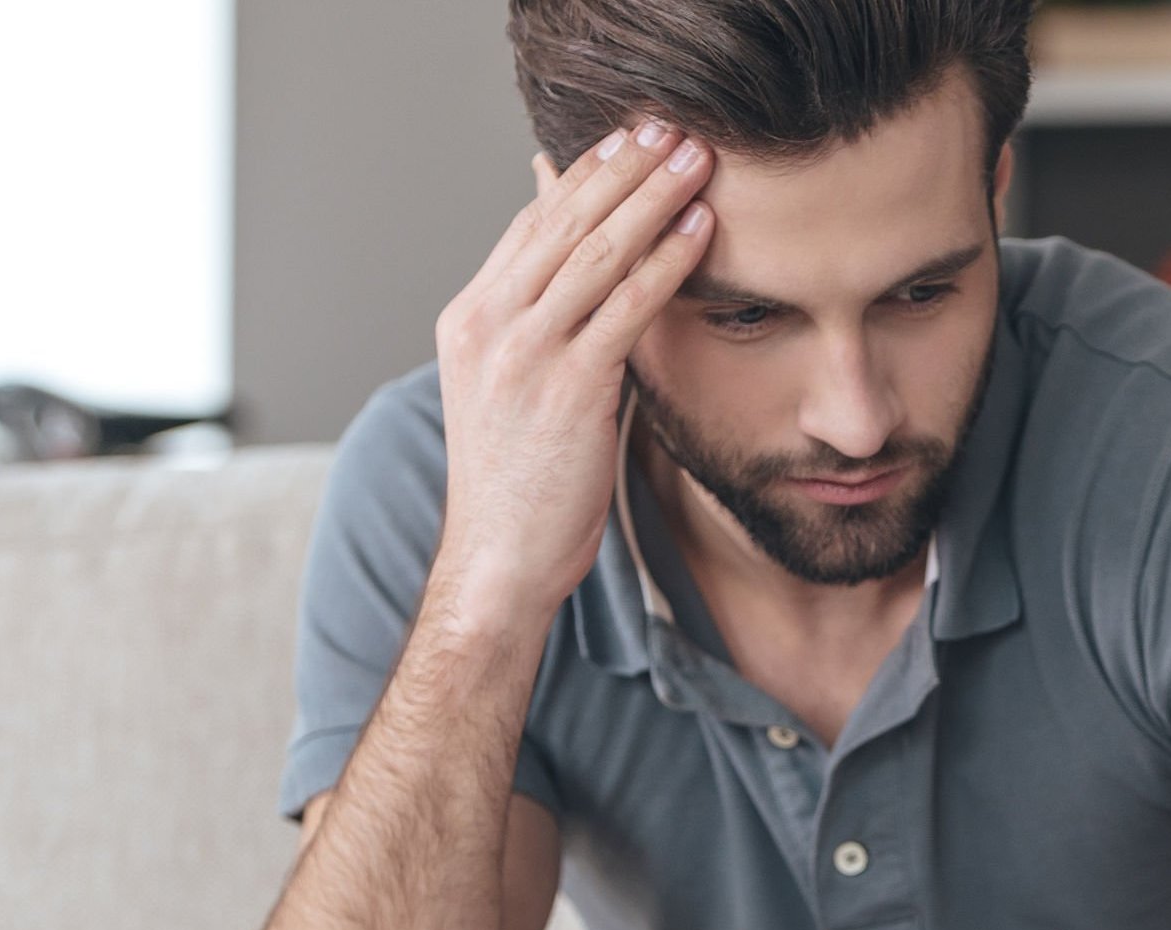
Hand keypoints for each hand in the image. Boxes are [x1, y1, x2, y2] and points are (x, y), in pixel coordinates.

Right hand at [427, 120, 714, 630]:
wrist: (498, 559)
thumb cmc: (521, 483)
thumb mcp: (519, 389)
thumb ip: (546, 328)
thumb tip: (587, 282)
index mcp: (469, 318)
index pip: (531, 225)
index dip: (584, 177)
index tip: (629, 141)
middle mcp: (487, 323)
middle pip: (563, 221)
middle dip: (623, 169)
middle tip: (672, 129)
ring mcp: (523, 353)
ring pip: (596, 252)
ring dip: (654, 199)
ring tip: (698, 162)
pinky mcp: (568, 386)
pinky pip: (626, 307)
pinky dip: (667, 262)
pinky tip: (701, 232)